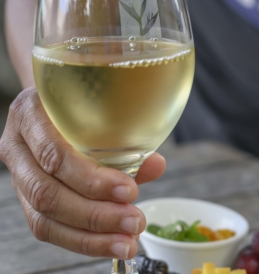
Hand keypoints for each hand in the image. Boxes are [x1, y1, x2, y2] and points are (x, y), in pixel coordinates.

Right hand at [0, 87, 165, 258]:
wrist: (57, 101)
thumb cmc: (84, 101)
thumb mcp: (103, 107)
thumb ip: (127, 137)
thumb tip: (156, 166)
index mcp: (31, 113)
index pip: (54, 154)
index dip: (91, 178)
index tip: (129, 190)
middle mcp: (17, 145)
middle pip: (46, 192)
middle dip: (95, 214)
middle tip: (134, 222)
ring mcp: (17, 174)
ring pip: (43, 217)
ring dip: (90, 236)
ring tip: (127, 242)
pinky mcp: (25, 198)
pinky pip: (47, 227)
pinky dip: (82, 241)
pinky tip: (111, 243)